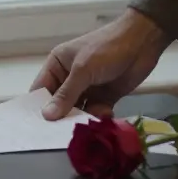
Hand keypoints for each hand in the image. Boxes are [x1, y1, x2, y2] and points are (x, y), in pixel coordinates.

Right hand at [30, 9, 172, 119]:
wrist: (142, 42)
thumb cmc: (107, 48)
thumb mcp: (83, 70)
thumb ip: (66, 94)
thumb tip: (46, 116)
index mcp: (58, 65)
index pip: (41, 90)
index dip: (37, 108)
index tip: (35, 129)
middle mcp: (69, 78)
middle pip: (59, 105)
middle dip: (60, 118)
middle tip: (58, 136)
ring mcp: (87, 89)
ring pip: (77, 111)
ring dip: (80, 119)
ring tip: (84, 128)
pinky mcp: (104, 98)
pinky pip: (95, 113)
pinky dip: (98, 117)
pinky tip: (105, 115)